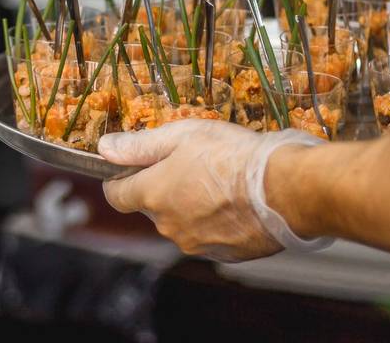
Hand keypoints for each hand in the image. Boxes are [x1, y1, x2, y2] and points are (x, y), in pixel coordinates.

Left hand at [99, 120, 331, 262]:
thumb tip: (105, 148)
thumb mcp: (182, 135)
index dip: (119, 179)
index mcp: (153, 195)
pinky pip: (208, 235)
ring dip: (190, 205)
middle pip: (151, 208)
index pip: (115, 195)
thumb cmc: (235, 156)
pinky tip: (235, 200)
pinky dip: (215, 221)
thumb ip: (139, 145)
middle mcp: (168, 226)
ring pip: (181, 222)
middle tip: (191, 163)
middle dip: (163, 188)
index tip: (132, 167)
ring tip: (219, 180)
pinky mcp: (223, 254)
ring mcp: (195, 243)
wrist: (284, 189)